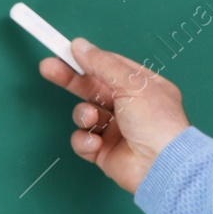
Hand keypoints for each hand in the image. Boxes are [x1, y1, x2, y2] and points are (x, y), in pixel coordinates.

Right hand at [38, 38, 190, 193]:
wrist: (163, 168)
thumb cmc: (158, 124)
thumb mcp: (132, 84)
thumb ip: (103, 64)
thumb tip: (80, 46)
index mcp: (144, 88)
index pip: (110, 68)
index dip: (87, 60)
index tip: (63, 51)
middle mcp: (131, 109)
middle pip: (93, 88)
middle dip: (71, 79)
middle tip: (48, 68)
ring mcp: (118, 131)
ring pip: (85, 114)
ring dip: (83, 115)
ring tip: (92, 119)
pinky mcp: (106, 153)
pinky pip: (83, 141)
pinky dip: (84, 141)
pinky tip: (95, 143)